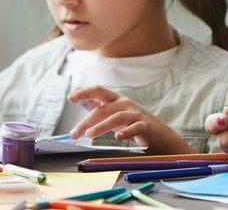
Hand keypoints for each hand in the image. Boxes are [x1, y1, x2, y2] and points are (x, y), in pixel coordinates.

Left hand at [67, 86, 191, 153]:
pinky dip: (126, 131)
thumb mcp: (111, 110)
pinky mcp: (145, 126)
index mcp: (115, 99)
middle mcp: (125, 103)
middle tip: (74, 134)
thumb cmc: (130, 121)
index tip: (71, 98)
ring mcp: (136, 114)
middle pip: (104, 109)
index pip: (98, 91)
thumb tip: (74, 91)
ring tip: (89, 135)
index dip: (85, 92)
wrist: (156, 133)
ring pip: (117, 118)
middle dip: (87, 120)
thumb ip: (93, 101)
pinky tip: (118, 137)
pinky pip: (135, 127)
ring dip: (102, 126)